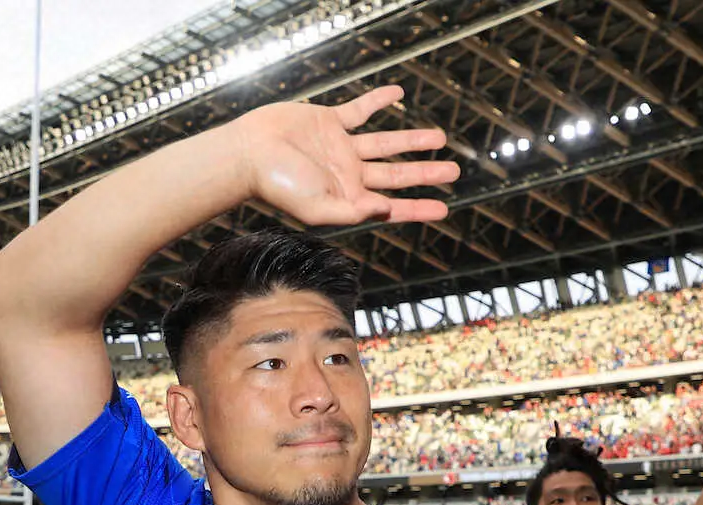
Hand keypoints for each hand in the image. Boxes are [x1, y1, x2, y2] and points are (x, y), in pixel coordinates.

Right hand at [237, 85, 459, 225]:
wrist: (249, 153)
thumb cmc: (277, 186)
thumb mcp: (317, 208)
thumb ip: (352, 211)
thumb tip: (385, 207)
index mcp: (349, 198)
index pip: (391, 206)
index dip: (418, 208)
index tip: (443, 209)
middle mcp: (350, 174)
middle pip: (396, 174)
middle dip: (425, 173)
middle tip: (453, 172)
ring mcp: (341, 147)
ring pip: (386, 143)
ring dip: (412, 141)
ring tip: (439, 138)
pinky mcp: (329, 122)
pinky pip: (360, 110)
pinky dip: (378, 101)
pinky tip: (397, 94)